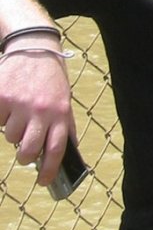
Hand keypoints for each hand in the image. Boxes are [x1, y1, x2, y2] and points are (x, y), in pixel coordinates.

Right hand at [0, 43, 73, 185]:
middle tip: (25, 153)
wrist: (34, 47)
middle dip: (25, 157)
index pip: (57, 149)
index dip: (49, 170)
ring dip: (13, 131)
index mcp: (61, 112)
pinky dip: (1, 117)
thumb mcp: (64, 99)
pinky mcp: (1, 98)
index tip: (43, 181)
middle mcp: (41, 110)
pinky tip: (9, 105)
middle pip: (28, 151)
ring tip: (20, 114)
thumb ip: (64, 125)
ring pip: (10, 137)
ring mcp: (20, 104)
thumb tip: (68, 153)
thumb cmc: (51, 78)